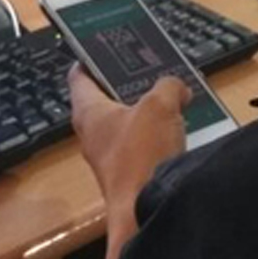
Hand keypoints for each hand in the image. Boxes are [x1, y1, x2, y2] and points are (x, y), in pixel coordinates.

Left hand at [68, 67, 190, 258]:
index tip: (105, 48)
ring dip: (147, 111)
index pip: (80, 76)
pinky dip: (156, 134)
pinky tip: (177, 130)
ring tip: (171, 97)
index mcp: (89, 111)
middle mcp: (94, 134)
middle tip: (149, 70)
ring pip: (127, 123)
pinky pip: (141, 145)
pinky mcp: (129, 174)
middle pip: (107, 99)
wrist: (148, 210)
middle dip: (128, 85)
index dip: (91, 59)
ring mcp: (110, 156)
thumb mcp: (160, 105)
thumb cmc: (142, 154)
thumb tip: (177, 88)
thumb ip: (169, 87)